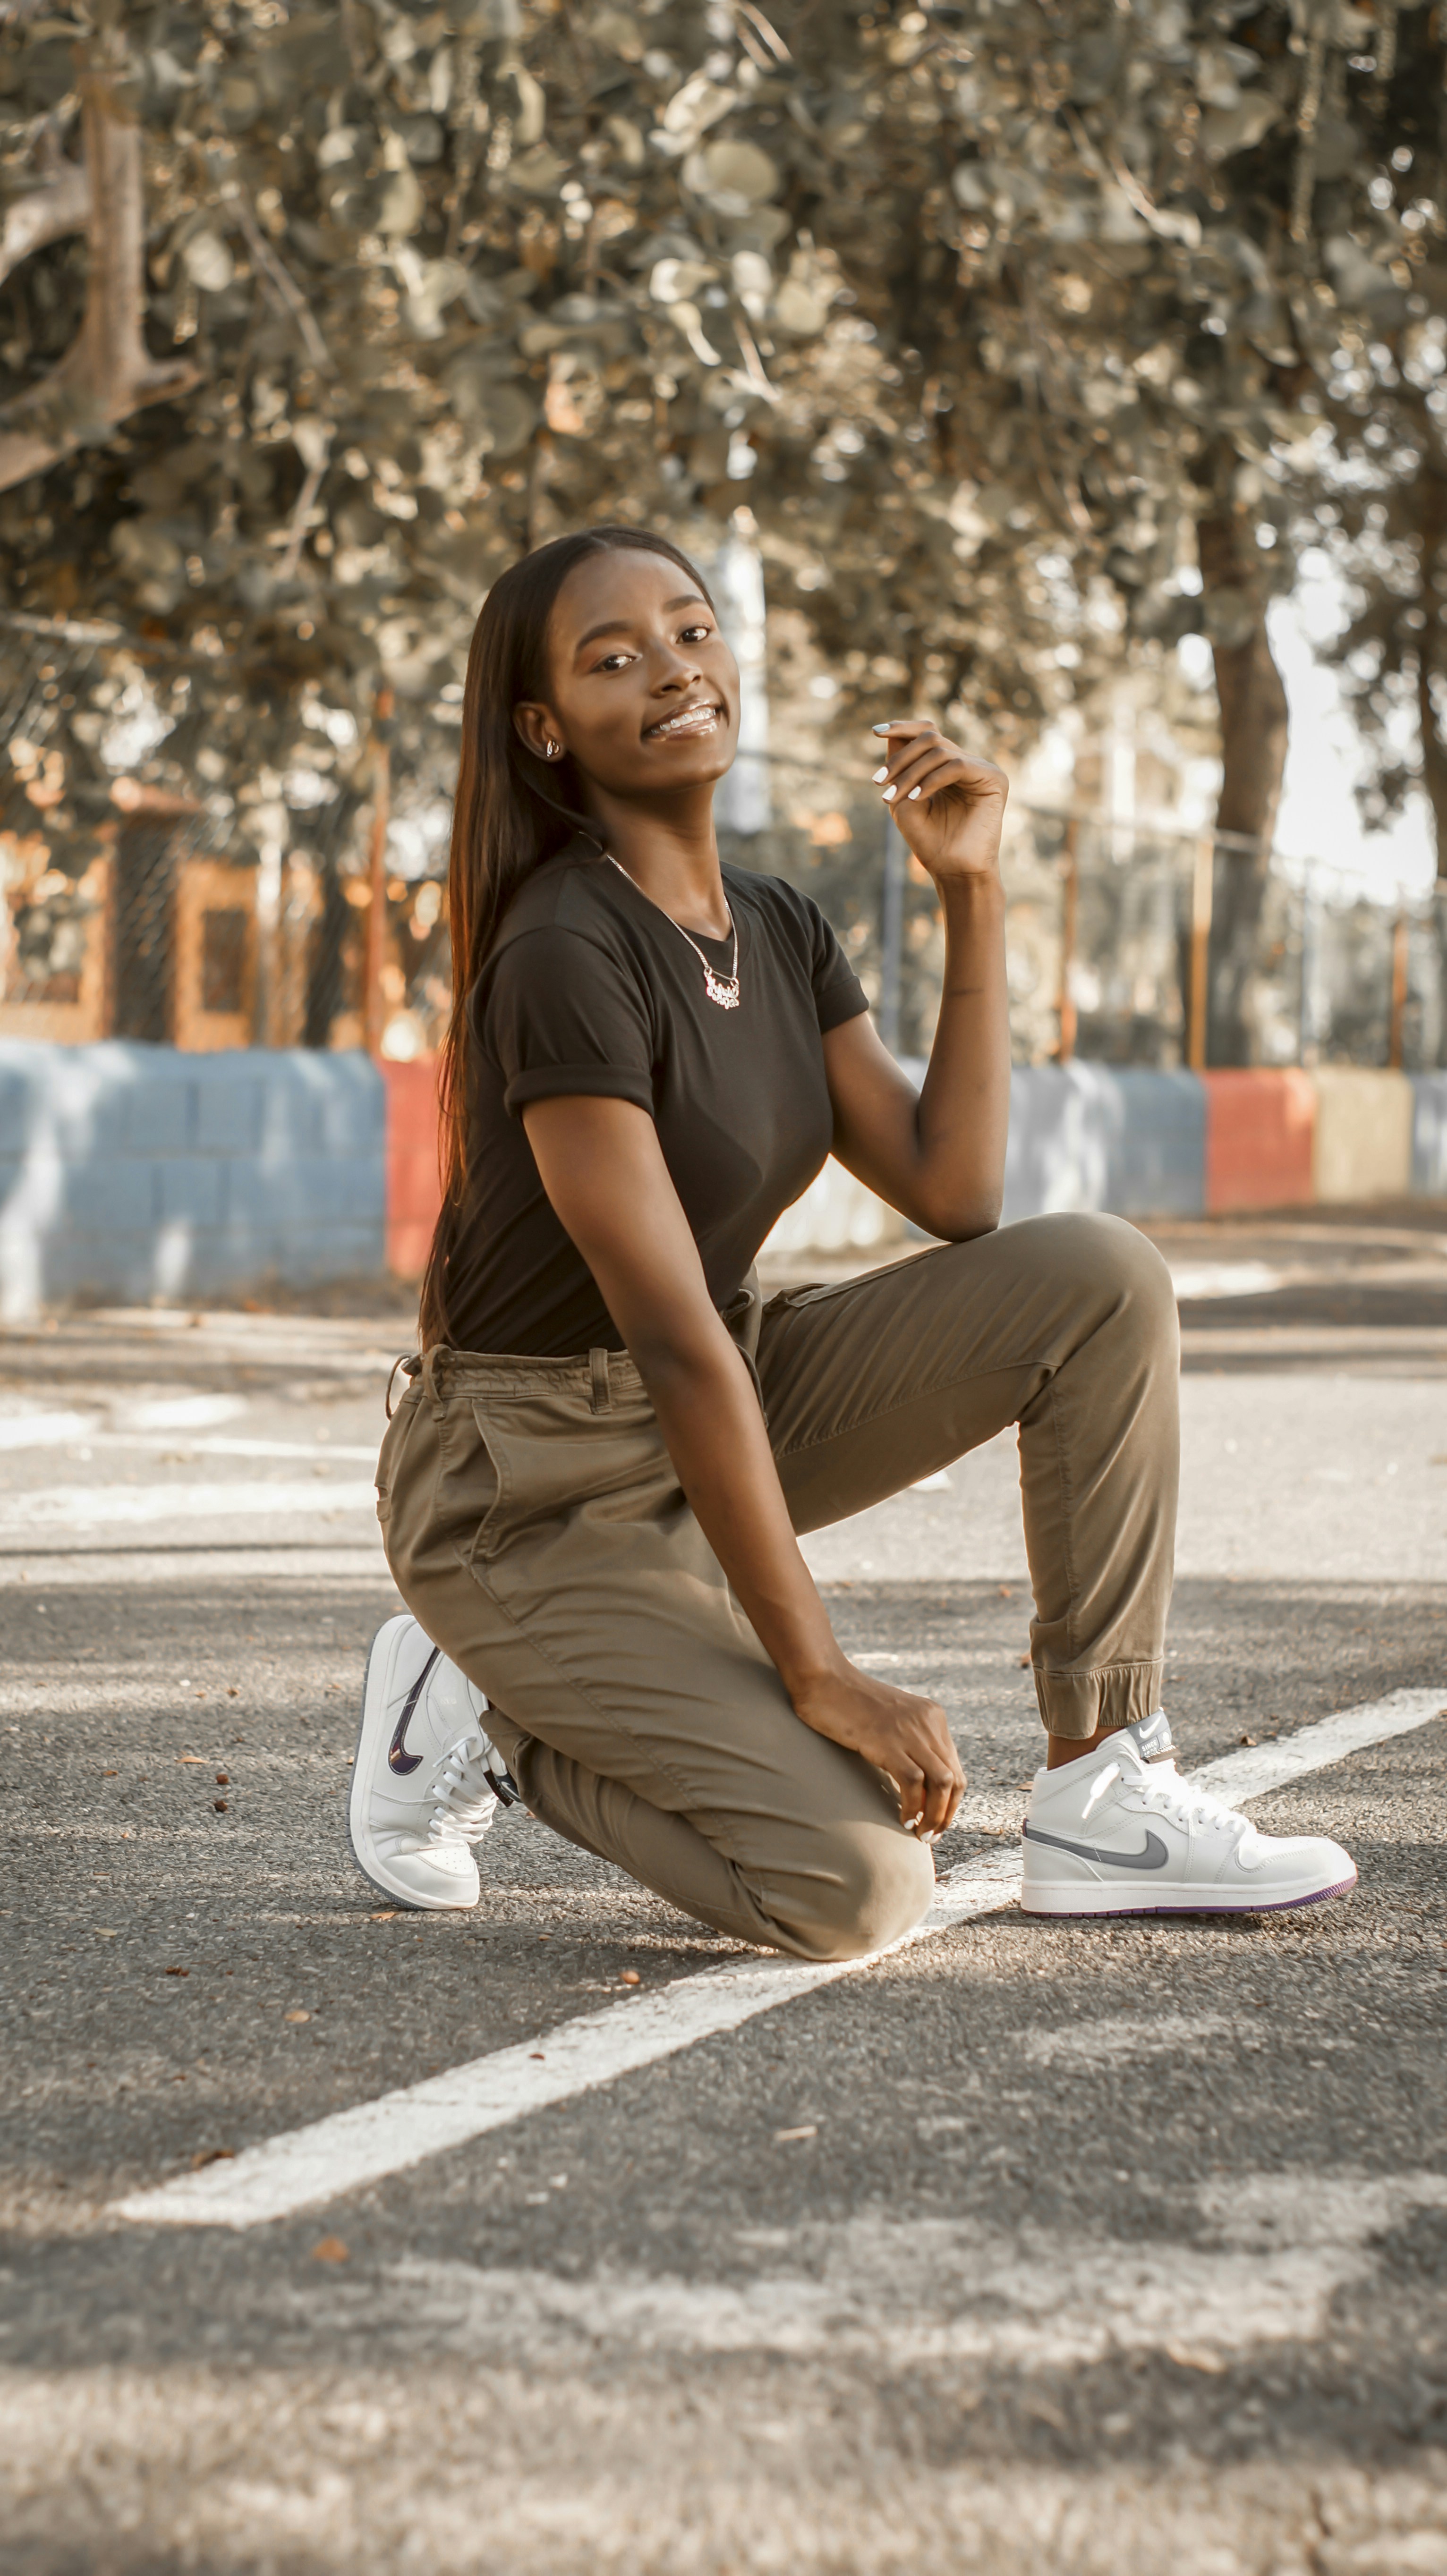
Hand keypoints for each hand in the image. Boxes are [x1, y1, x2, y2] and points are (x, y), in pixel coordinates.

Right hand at [790, 1661, 965, 1839]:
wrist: (823, 1679)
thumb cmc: (847, 1702)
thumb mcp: (889, 1721)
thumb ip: (908, 1743)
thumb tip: (917, 1786)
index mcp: (931, 1716)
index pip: (954, 1766)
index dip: (949, 1800)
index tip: (935, 1821)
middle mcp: (928, 1722)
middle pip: (954, 1778)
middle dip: (946, 1813)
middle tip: (930, 1835)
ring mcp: (910, 1731)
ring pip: (942, 1783)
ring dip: (935, 1816)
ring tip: (919, 1834)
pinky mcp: (889, 1741)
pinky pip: (914, 1783)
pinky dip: (913, 1807)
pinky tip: (903, 1820)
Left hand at [871, 718, 1007, 885]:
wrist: (953, 871)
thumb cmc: (929, 841)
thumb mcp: (903, 800)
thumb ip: (900, 767)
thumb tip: (891, 733)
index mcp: (946, 767)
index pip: (927, 733)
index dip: (903, 727)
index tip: (875, 732)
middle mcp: (965, 763)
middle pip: (930, 738)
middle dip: (900, 758)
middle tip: (879, 782)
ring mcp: (981, 769)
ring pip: (939, 751)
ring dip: (910, 773)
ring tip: (893, 798)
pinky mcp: (994, 779)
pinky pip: (957, 765)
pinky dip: (932, 780)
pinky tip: (916, 797)